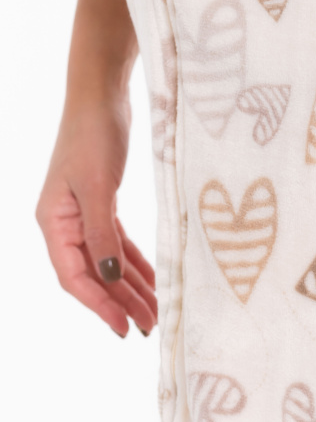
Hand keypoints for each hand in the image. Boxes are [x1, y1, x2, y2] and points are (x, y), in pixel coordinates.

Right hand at [36, 95, 156, 338]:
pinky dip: (135, 261)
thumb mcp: (97, 186)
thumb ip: (102, 234)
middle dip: (120, 301)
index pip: (74, 276)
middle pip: (93, 273)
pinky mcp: (102, 203)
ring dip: (131, 286)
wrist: (101, 95)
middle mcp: (64, 223)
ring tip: (155, 312)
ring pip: (108, 261)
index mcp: (53, 222)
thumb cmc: (93, 134)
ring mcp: (82, 214)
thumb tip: (110, 276)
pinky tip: (153, 280)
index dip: (99, 304)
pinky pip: (118, 242)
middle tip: (149, 326)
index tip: (123, 326)